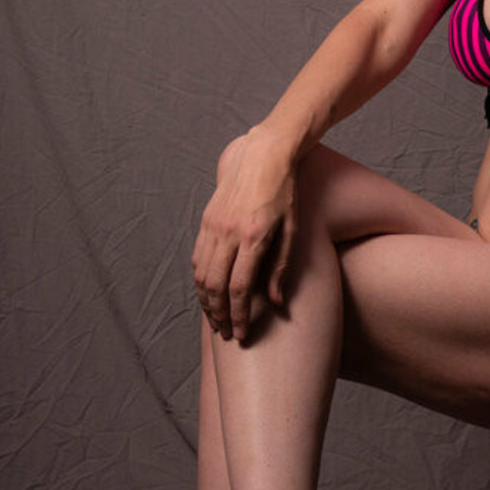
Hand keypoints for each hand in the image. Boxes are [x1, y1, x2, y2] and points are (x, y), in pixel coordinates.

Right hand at [191, 131, 296, 340]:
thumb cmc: (285, 192)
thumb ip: (281, 268)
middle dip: (219, 315)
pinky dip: (200, 280)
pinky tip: (208, 293)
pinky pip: (197, 257)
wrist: (264, 155)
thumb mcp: (292, 230)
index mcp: (253, 236)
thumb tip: (276, 303)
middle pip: (215, 286)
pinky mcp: (206, 219)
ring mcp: (213, 225)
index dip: (239, 315)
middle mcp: (228, 232)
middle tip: (227, 334)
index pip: (238, 287)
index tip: (242, 334)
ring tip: (216, 319)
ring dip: (206, 301)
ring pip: (201, 274)